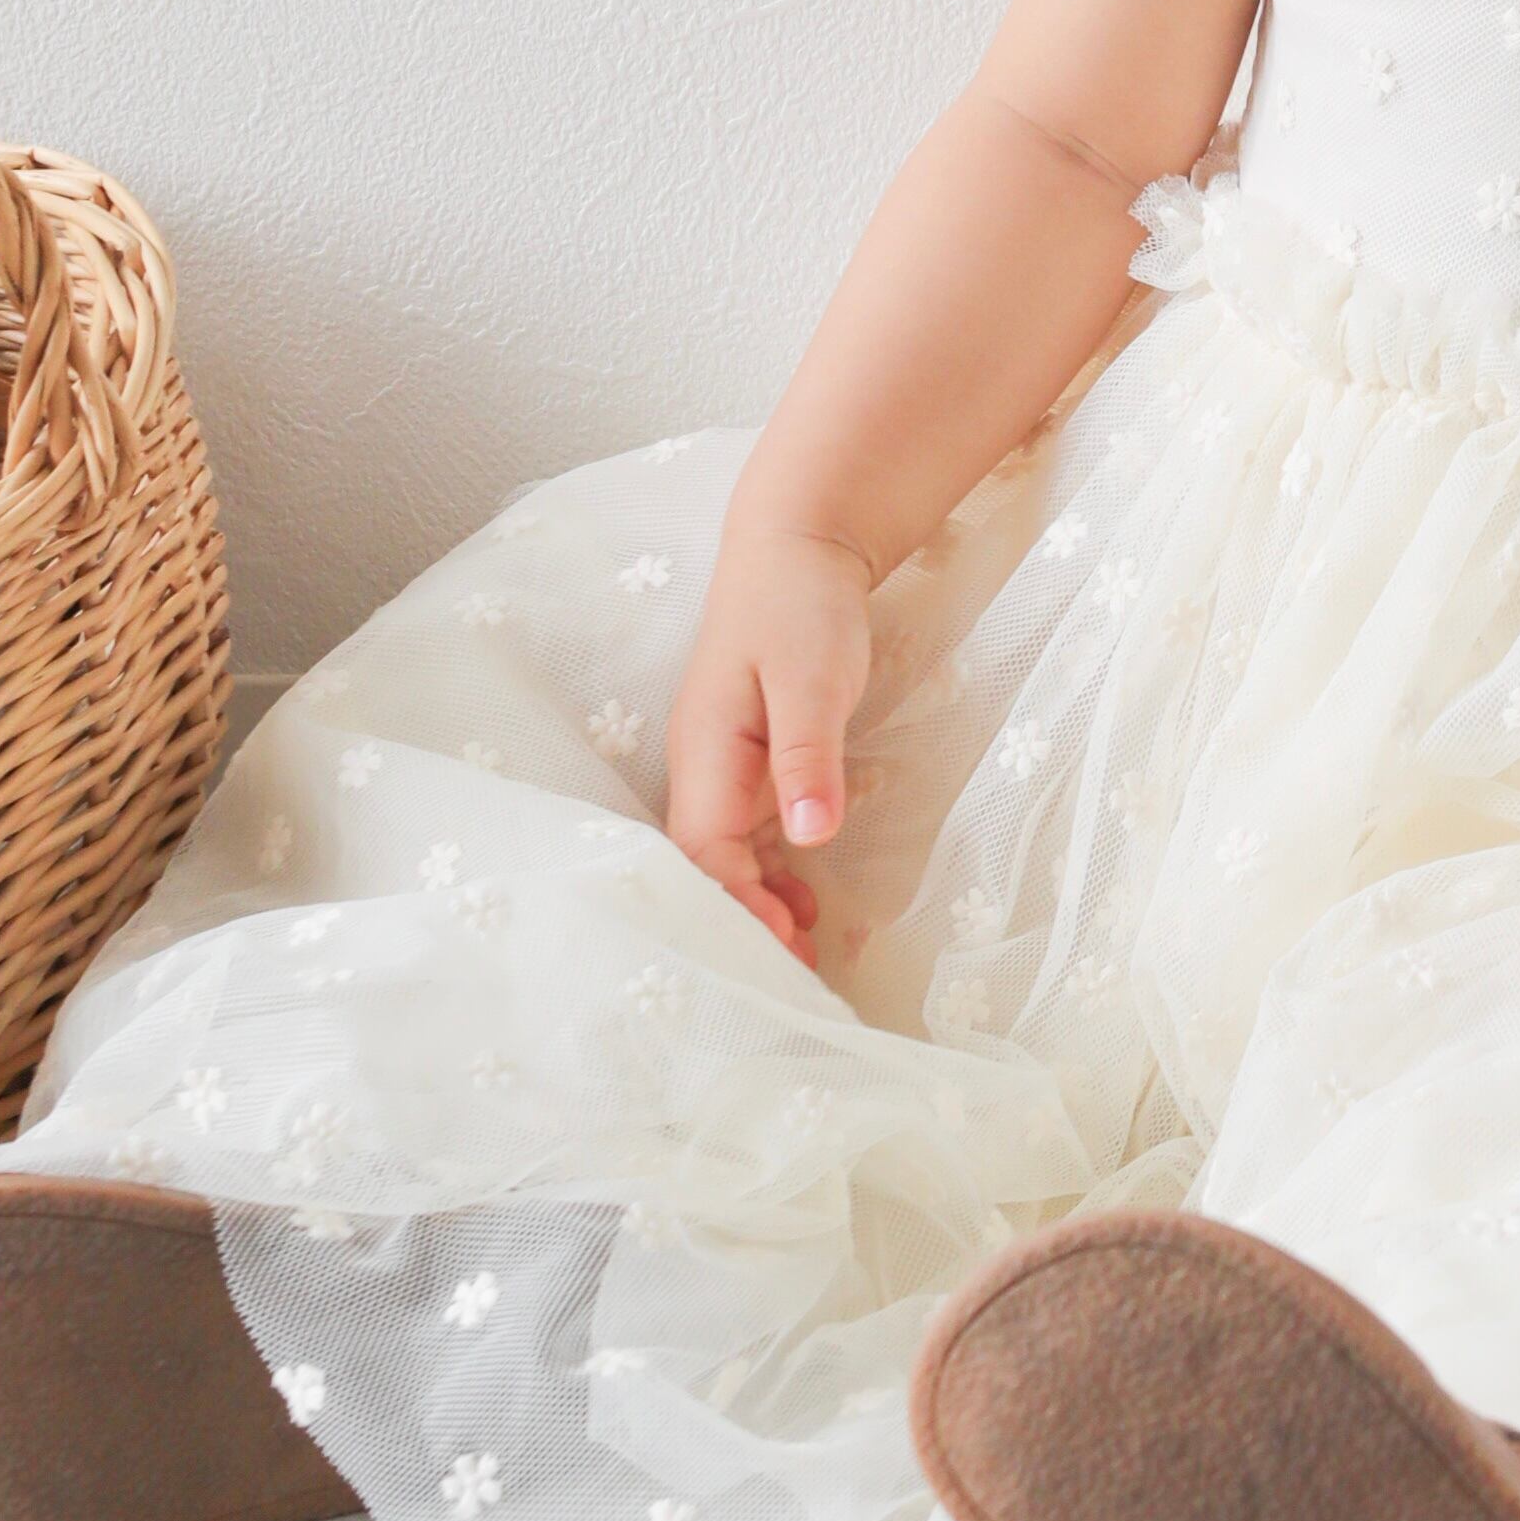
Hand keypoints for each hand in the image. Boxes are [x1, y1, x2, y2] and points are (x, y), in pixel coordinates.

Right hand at [663, 520, 884, 952]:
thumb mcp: (814, 677)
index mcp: (706, 751)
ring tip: (806, 957)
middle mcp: (705, 767)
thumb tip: (809, 836)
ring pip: (728, 857)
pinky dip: (774, 874)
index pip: (705, 851)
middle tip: (797, 975)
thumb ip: (809, 755)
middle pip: (708, 866)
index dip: (735, 904)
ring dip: (759, 905)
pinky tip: (807, 903)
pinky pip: (752, 834)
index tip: (780, 946)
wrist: (800, 545)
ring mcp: (726, 766)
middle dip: (742, 922)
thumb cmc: (802, 605)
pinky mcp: (754, 760)